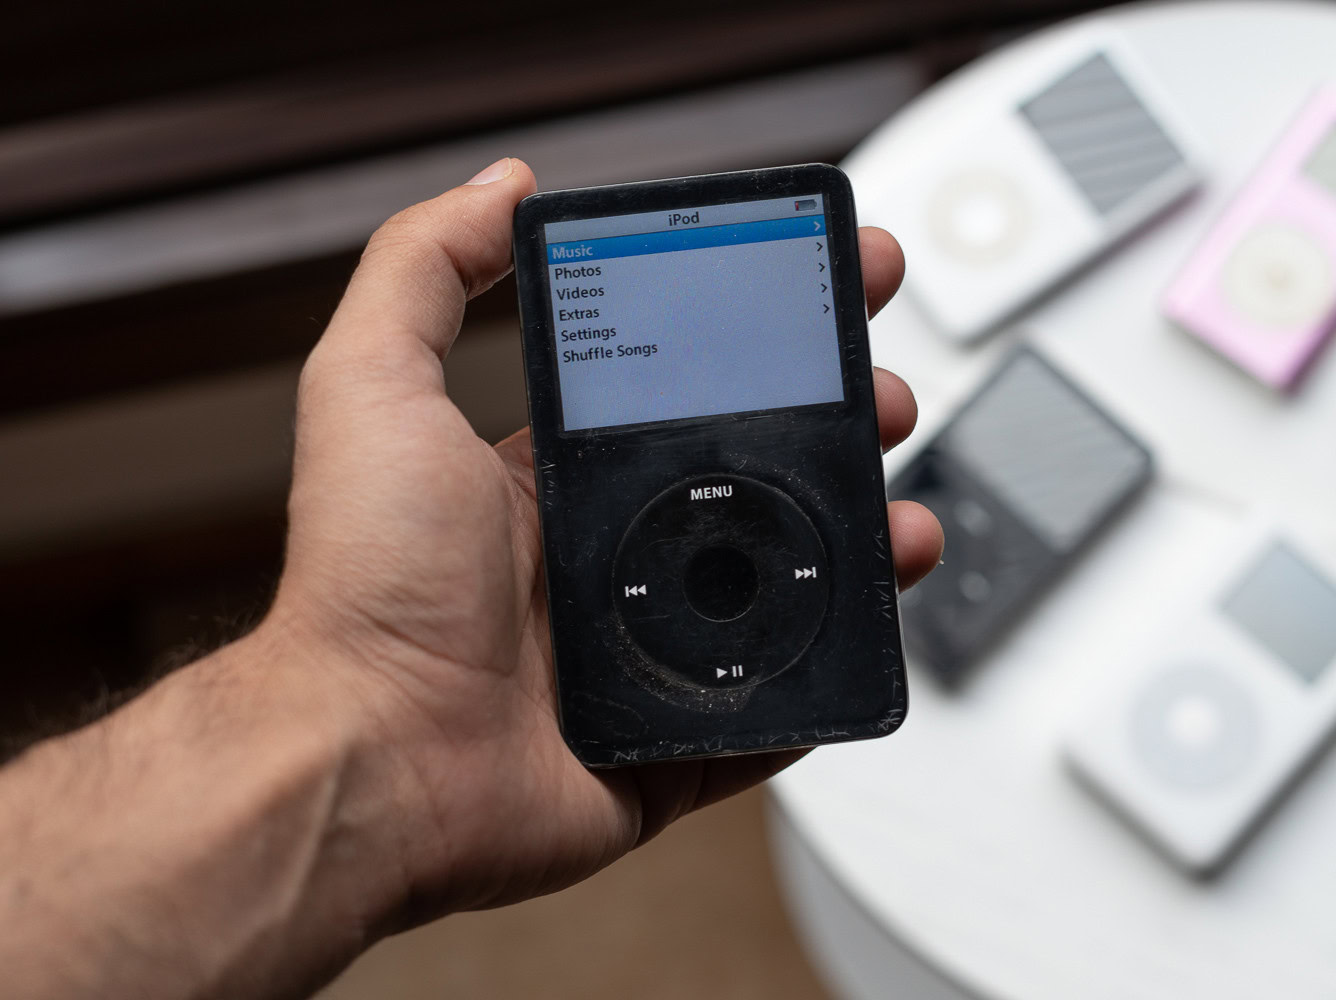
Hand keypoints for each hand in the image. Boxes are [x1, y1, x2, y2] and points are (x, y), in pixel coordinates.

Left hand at [270, 157, 942, 924]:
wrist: (375, 761)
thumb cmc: (365, 585)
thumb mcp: (372, 387)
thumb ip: (422, 271)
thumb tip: (499, 187)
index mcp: (560, 480)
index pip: (686, 393)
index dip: (759, 340)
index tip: (820, 291)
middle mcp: (613, 561)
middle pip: (758, 482)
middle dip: (836, 428)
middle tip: (880, 398)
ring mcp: (652, 653)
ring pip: (788, 589)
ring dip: (861, 542)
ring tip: (903, 514)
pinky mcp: (681, 738)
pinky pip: (780, 704)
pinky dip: (831, 668)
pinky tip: (866, 621)